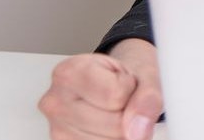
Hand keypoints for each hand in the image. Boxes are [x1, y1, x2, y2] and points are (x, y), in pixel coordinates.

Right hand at [38, 39, 163, 139]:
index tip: (124, 82)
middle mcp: (55, 101)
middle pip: (114, 125)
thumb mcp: (144, 74)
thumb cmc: (123, 77)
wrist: (114, 83)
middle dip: (128, 114)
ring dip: (121, 131)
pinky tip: (105, 127)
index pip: (115, 94)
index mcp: (70, 72)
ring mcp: (56, 128)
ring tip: (113, 111)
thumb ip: (147, 98)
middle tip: (120, 99)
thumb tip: (138, 131)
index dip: (131, 90)